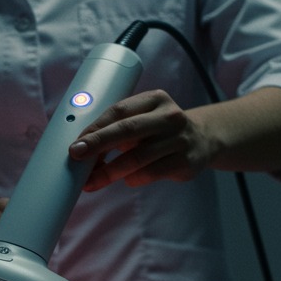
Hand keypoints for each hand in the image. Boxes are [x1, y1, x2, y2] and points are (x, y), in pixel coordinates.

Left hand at [69, 90, 216, 192]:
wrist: (204, 139)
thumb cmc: (160, 130)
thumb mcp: (144, 118)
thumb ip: (118, 127)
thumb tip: (82, 147)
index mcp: (155, 99)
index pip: (119, 111)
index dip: (95, 127)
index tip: (76, 143)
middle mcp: (169, 116)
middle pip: (127, 130)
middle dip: (98, 145)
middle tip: (76, 156)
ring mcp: (180, 139)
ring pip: (138, 157)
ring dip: (110, 171)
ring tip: (91, 181)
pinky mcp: (185, 162)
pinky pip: (151, 173)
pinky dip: (134, 178)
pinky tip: (127, 179)